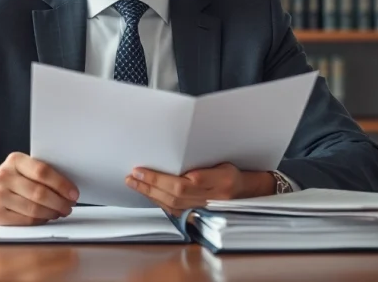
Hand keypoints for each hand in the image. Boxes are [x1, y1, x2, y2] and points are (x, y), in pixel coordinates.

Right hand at [0, 152, 78, 225]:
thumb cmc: (9, 177)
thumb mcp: (21, 166)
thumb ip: (40, 172)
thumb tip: (68, 188)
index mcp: (14, 160)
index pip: (43, 172)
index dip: (62, 184)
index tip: (73, 193)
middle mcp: (4, 177)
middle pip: (40, 193)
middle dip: (60, 202)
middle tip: (69, 205)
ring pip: (34, 209)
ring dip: (52, 212)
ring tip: (60, 211)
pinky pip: (26, 221)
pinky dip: (41, 220)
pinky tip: (47, 217)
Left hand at [125, 162, 245, 216]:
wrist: (245, 193)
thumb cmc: (231, 174)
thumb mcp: (222, 162)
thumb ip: (201, 164)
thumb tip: (178, 163)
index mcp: (219, 182)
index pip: (183, 183)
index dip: (159, 179)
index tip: (141, 170)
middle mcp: (212, 199)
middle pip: (174, 195)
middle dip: (150, 185)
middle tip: (132, 175)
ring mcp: (205, 209)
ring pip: (172, 205)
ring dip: (150, 194)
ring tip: (134, 183)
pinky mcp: (198, 215)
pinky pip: (174, 211)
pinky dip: (158, 202)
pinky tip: (148, 193)